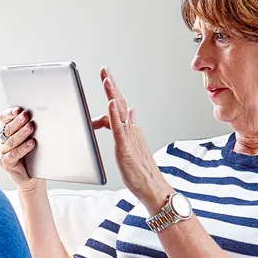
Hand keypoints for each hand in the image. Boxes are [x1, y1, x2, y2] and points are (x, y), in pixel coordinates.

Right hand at [0, 106, 41, 190]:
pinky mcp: (5, 163)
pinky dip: (23, 148)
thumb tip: (40, 116)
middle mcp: (2, 142)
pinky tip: (31, 143)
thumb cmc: (33, 157)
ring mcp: (2, 153)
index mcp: (6, 133)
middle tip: (26, 115)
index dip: (9, 113)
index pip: (3, 119)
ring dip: (21, 133)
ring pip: (11, 141)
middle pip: (7, 129)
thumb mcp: (32, 139)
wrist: (32, 177)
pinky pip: (14, 154)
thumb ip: (30, 128)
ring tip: (31, 127)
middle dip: (17, 121)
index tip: (18, 109)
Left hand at [91, 67, 169, 208]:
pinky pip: (119, 129)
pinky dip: (114, 115)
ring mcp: (129, 138)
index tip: (106, 77)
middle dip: (112, 85)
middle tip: (105, 69)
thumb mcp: (132, 144)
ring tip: (106, 79)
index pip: (119, 106)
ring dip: (113, 94)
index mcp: (130, 130)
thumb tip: (130, 111)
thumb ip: (129, 127)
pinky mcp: (125, 148)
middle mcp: (131, 130)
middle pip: (120, 102)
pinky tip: (110, 104)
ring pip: (120, 112)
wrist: (153, 188)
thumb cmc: (141, 171)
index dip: (112, 91)